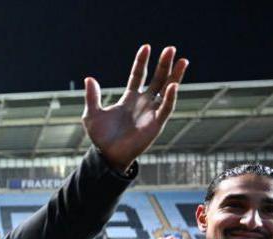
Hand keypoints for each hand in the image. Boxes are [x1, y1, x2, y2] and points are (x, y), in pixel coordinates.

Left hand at [83, 45, 188, 172]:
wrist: (107, 156)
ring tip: (182, 60)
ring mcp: (151, 112)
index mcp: (129, 99)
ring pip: (167, 90)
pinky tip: (174, 85)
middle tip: (171, 49)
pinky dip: (171, 97)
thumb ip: (92, 97)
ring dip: (175, 76)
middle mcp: (143, 103)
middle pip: (157, 79)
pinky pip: (166, 108)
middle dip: (164, 64)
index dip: (142, 62)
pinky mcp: (156, 124)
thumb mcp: (92, 114)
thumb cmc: (101, 137)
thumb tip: (89, 78)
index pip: (138, 76)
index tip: (146, 47)